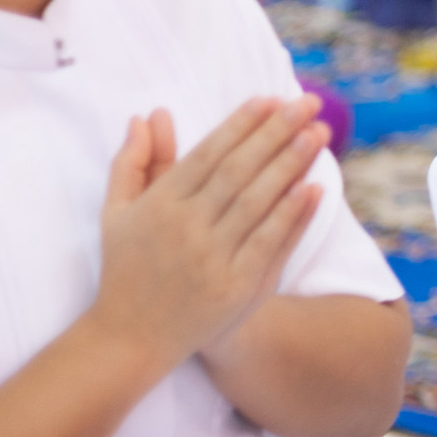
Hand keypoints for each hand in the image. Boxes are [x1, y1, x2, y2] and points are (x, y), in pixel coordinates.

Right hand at [85, 99, 328, 374]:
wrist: (132, 337)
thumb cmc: (127, 267)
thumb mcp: (117, 212)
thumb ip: (134, 162)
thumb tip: (150, 115)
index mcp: (159, 205)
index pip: (209, 153)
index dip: (242, 124)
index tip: (271, 99)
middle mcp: (187, 228)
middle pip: (240, 170)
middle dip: (277, 132)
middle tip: (308, 103)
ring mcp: (214, 258)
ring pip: (260, 202)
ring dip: (292, 164)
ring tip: (319, 133)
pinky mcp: (237, 287)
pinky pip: (271, 242)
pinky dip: (293, 214)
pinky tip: (315, 187)